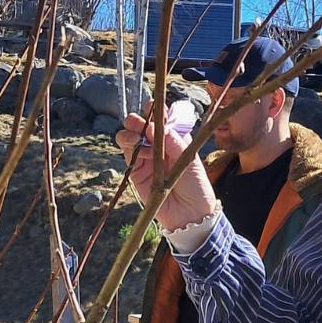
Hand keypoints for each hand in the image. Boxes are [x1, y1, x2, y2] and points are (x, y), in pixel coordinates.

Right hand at [116, 109, 217, 231]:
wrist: (190, 214)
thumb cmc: (196, 184)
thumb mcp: (188, 158)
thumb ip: (172, 140)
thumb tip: (153, 124)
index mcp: (173, 136)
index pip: (160, 116)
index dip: (154, 110)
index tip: (153, 108)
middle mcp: (156, 144)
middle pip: (139, 123)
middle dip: (137, 119)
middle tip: (142, 125)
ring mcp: (144, 156)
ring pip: (127, 135)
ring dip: (130, 132)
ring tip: (139, 140)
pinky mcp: (135, 171)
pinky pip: (126, 153)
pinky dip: (130, 147)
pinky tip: (142, 153)